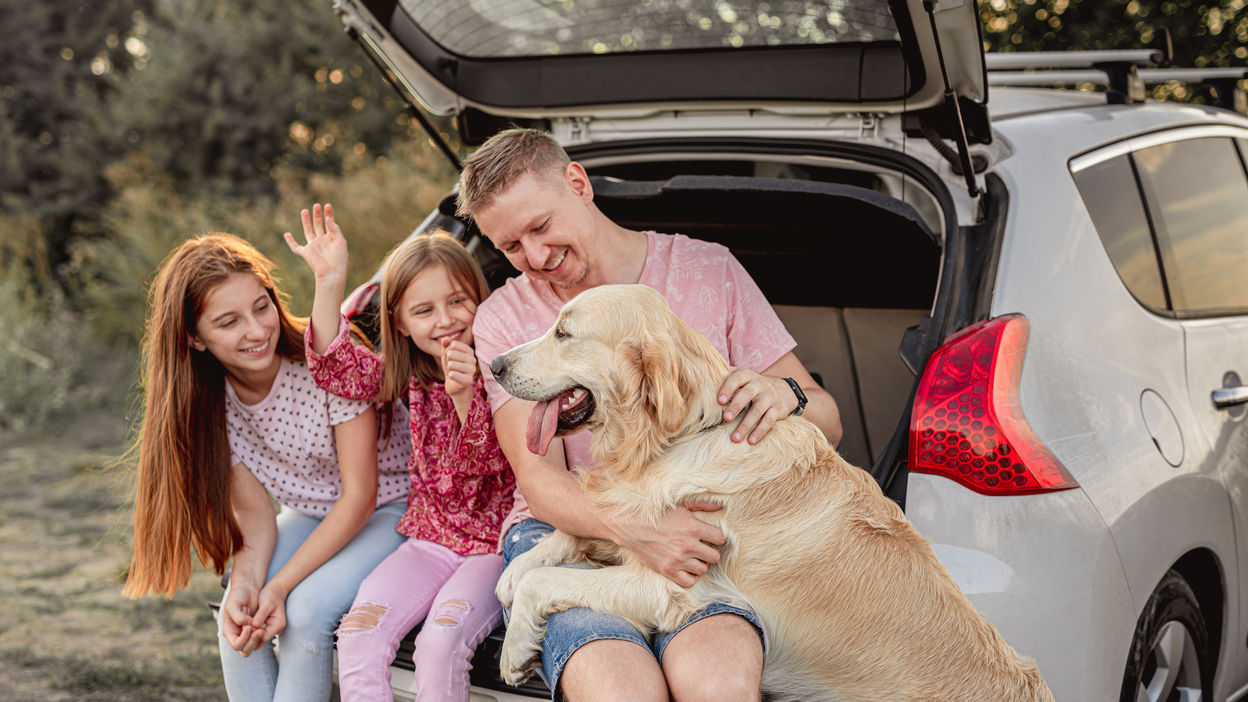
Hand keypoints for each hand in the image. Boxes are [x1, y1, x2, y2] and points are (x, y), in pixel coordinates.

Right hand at [221, 584, 266, 654]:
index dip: (244, 639)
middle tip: (261, 629)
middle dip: (253, 641)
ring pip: (254, 646)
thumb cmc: (238, 596)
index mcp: (229, 631)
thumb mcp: (233, 605)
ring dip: (259, 639)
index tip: (250, 627)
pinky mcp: (256, 629)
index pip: (236, 645)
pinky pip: (261, 638)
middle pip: (245, 649)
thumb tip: (248, 626)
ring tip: (262, 626)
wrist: (247, 588)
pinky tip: (265, 623)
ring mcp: (247, 633)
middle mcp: (237, 635)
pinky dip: (263, 633)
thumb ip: (238, 616)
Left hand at [245, 582, 289, 653]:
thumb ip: (261, 615)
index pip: (263, 637)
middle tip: (243, 627)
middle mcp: (276, 629)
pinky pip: (256, 635)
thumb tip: (254, 625)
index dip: (252, 634)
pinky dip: (250, 633)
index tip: (245, 626)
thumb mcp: (266, 603)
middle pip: (260, 642)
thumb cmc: (271, 595)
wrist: (275, 591)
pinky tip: (244, 625)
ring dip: (249, 636)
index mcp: (278, 624)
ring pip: (257, 641)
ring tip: (243, 626)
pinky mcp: (266, 628)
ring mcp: (271, 630)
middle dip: (250, 637)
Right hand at [283, 203, 347, 284]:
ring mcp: (313, 246)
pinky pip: (296, 247)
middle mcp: (321, 241)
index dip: (328, 214)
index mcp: (331, 239)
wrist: (332, 273)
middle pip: (318, 225)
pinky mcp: (306, 253)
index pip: (329, 223)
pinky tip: (286, 234)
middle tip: (316, 205)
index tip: (328, 205)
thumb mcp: (340, 242)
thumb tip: (327, 219)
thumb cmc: (339, 260)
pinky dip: (290, 241)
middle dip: (317, 215)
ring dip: (306, 221)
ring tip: (305, 210)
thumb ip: (334, 229)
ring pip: (308, 231)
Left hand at [440, 338, 477, 402]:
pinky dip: (450, 376)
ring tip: (453, 372)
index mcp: (469, 351)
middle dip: (447, 361)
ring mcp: (472, 370)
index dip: (447, 351)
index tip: (450, 358)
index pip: (453, 344)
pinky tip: (454, 378)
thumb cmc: (451, 367)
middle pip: (451, 354)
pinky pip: (453, 374)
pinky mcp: (468, 380)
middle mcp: (473, 359)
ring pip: (451, 364)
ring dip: (448, 369)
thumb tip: (445, 339)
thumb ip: (446, 344)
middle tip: (451, 367)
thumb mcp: (446, 354)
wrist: (454, 384)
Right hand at [608, 500, 723, 587]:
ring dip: (699, 563)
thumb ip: (702, 505)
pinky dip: (690, 577)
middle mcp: (688, 545)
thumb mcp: (680, 504)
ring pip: (703, 570)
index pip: (720, 539)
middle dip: (709, 552)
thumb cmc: (656, 513)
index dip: (716, 537)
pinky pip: (689, 582)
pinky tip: (686, 568)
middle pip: (714, 557)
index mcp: (693, 527)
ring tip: (692, 557)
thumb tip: (722, 506)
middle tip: (701, 547)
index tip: (709, 536)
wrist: (630, 524)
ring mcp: (677, 560)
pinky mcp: (667, 570)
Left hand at [718, 369, 796, 443]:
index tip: (719, 401)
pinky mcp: (778, 410)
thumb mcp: (741, 377)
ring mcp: (770, 397)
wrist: (783, 390)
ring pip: (758, 410)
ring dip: (746, 425)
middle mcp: (759, 384)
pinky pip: (769, 421)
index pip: (736, 378)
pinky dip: (760, 431)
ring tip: (735, 438)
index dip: (728, 388)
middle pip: (748, 393)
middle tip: (726, 419)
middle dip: (736, 406)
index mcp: (746, 375)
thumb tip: (696, 377)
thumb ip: (723, 377)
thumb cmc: (751, 386)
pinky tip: (751, 441)